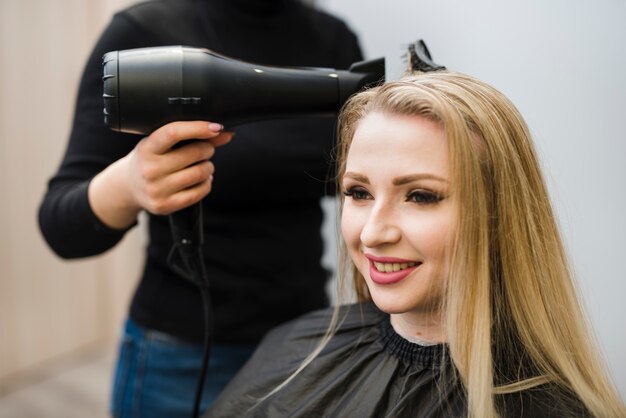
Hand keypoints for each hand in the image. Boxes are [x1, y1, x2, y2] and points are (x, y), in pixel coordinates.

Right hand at [89, 121, 232, 228]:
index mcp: (147, 148)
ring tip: (203, 165)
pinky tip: (201, 180)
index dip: (198, 128)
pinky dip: (206, 184)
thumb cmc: (149, 160)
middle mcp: (150, 169)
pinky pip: (199, 192)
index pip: (173, 132)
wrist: (128, 187)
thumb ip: (192, 137)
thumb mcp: (161, 145)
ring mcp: (157, 189)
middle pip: (194, 153)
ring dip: (208, 167)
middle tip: (206, 150)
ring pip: (199, 173)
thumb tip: (225, 133)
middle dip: (207, 149)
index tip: (216, 128)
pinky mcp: (165, 205)